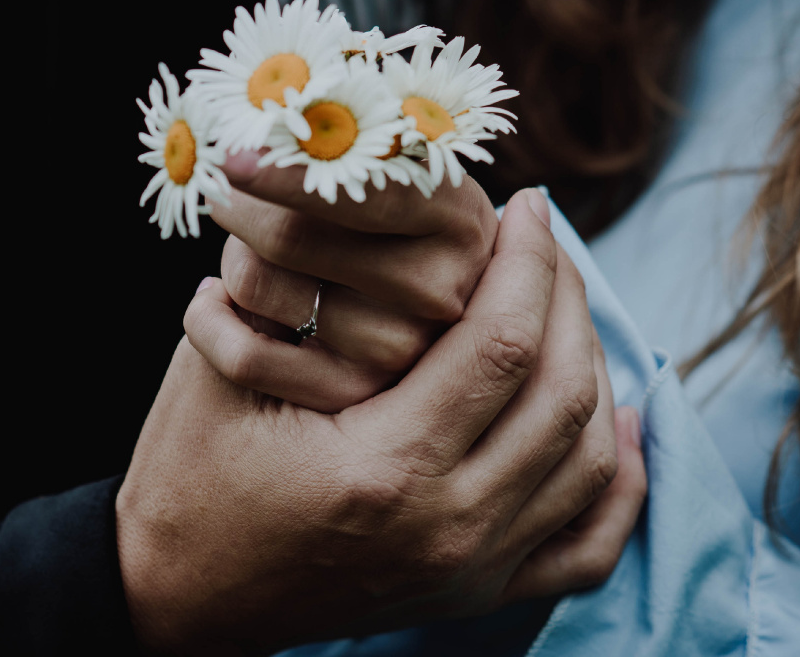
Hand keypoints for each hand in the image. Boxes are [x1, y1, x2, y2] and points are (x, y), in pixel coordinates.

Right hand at [117, 190, 647, 655]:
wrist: (178, 591)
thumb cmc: (190, 472)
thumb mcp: (225, 370)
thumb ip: (305, 294)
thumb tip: (390, 208)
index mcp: (383, 470)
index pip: (502, 342)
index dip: (528, 260)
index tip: (527, 206)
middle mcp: (446, 529)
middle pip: (562, 393)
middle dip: (568, 297)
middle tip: (546, 244)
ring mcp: (469, 571)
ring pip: (588, 457)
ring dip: (594, 367)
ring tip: (565, 306)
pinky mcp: (474, 593)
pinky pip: (587, 543)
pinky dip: (619, 479)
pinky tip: (621, 423)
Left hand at [203, 150, 498, 410]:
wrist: (410, 294)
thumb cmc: (381, 205)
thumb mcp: (387, 164)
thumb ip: (337, 148)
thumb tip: (252, 140)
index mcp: (457, 216)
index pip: (363, 192)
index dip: (288, 171)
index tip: (230, 155)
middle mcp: (441, 289)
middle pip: (288, 237)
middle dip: (238, 205)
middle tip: (225, 190)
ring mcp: (401, 351)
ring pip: (255, 283)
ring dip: (232, 257)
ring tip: (248, 249)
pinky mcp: (352, 396)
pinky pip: (242, 354)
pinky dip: (208, 318)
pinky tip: (216, 300)